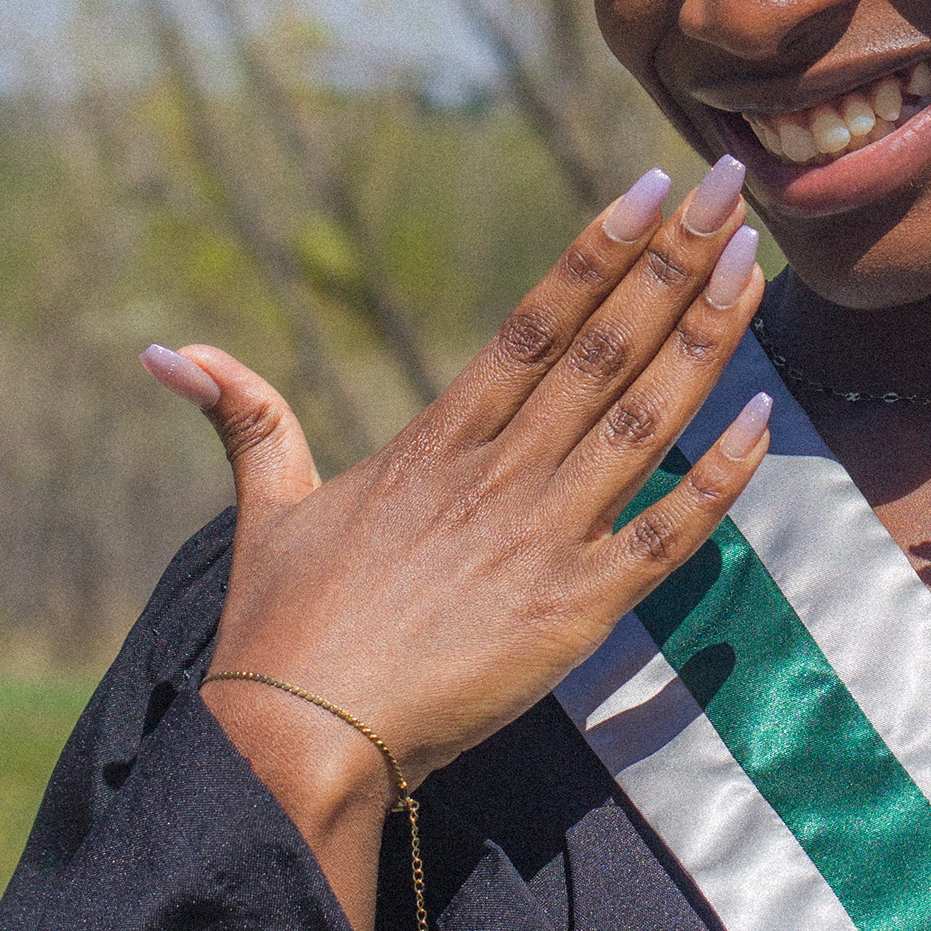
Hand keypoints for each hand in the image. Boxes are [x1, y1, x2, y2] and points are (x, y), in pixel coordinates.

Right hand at [142, 154, 770, 930]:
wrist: (300, 743)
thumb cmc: (280, 633)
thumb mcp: (265, 507)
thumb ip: (245, 416)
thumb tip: (167, 351)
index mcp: (438, 440)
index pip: (535, 321)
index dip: (598, 250)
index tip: (653, 187)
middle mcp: (500, 473)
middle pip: (605, 348)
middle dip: (675, 262)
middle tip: (733, 190)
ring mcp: (544, 539)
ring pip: (644, 418)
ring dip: (705, 338)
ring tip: (751, 265)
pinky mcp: (576, 612)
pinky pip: (667, 534)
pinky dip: (719, 478)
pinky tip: (764, 417)